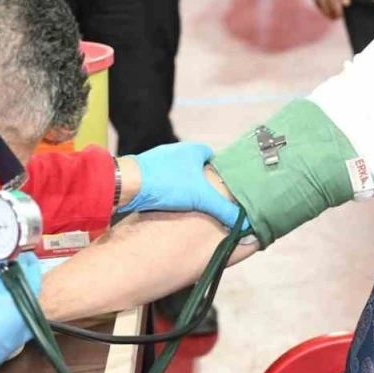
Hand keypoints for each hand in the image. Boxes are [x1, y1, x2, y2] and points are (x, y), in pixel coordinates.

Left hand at [120, 143, 242, 227]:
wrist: (128, 184)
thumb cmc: (168, 184)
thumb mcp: (202, 198)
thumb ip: (225, 209)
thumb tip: (245, 223)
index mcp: (192, 149)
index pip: (211, 156)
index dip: (218, 171)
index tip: (221, 188)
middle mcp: (175, 151)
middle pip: (195, 166)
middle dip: (201, 182)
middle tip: (206, 200)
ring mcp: (158, 160)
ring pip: (178, 174)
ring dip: (183, 188)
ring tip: (188, 205)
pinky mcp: (145, 172)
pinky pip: (163, 181)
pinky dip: (167, 192)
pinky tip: (168, 206)